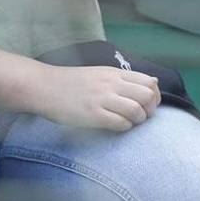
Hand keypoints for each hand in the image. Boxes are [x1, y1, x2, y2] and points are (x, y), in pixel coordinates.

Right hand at [34, 64, 160, 131]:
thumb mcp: (101, 73)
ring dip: (137, 120)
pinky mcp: (92, 115)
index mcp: (114, 73)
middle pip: (147, 96)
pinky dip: (124, 127)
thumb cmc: (73, 82)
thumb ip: (126, 79)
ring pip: (136, 110)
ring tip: (128, 122)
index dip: (154, 96)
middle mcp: (111, 84)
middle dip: (149, 110)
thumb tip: (154, 82)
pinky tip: (116, 125)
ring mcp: (102, 99)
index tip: (148, 105)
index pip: (148, 82)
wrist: (45, 87)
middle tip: (141, 116)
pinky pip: (119, 123)